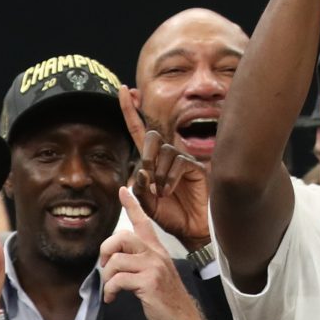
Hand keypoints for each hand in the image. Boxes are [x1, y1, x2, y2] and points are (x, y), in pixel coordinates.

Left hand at [100, 186, 206, 319]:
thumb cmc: (167, 300)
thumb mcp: (156, 274)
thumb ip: (140, 262)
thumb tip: (115, 259)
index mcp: (157, 251)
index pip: (144, 221)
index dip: (132, 204)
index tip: (123, 190)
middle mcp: (156, 255)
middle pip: (123, 236)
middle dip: (106, 250)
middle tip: (104, 266)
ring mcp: (153, 268)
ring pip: (116, 260)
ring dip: (107, 277)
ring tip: (110, 289)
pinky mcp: (149, 283)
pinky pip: (118, 280)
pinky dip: (110, 291)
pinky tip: (113, 298)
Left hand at [123, 87, 209, 251]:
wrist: (188, 229)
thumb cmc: (169, 214)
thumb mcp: (146, 202)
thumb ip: (139, 187)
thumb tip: (142, 171)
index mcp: (151, 161)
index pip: (138, 130)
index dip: (130, 110)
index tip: (123, 90)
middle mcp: (166, 155)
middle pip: (152, 137)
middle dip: (146, 157)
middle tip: (149, 179)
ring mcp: (182, 159)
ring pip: (164, 153)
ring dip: (159, 176)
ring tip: (163, 192)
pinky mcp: (195, 166)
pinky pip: (178, 162)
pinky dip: (170, 178)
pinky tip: (171, 191)